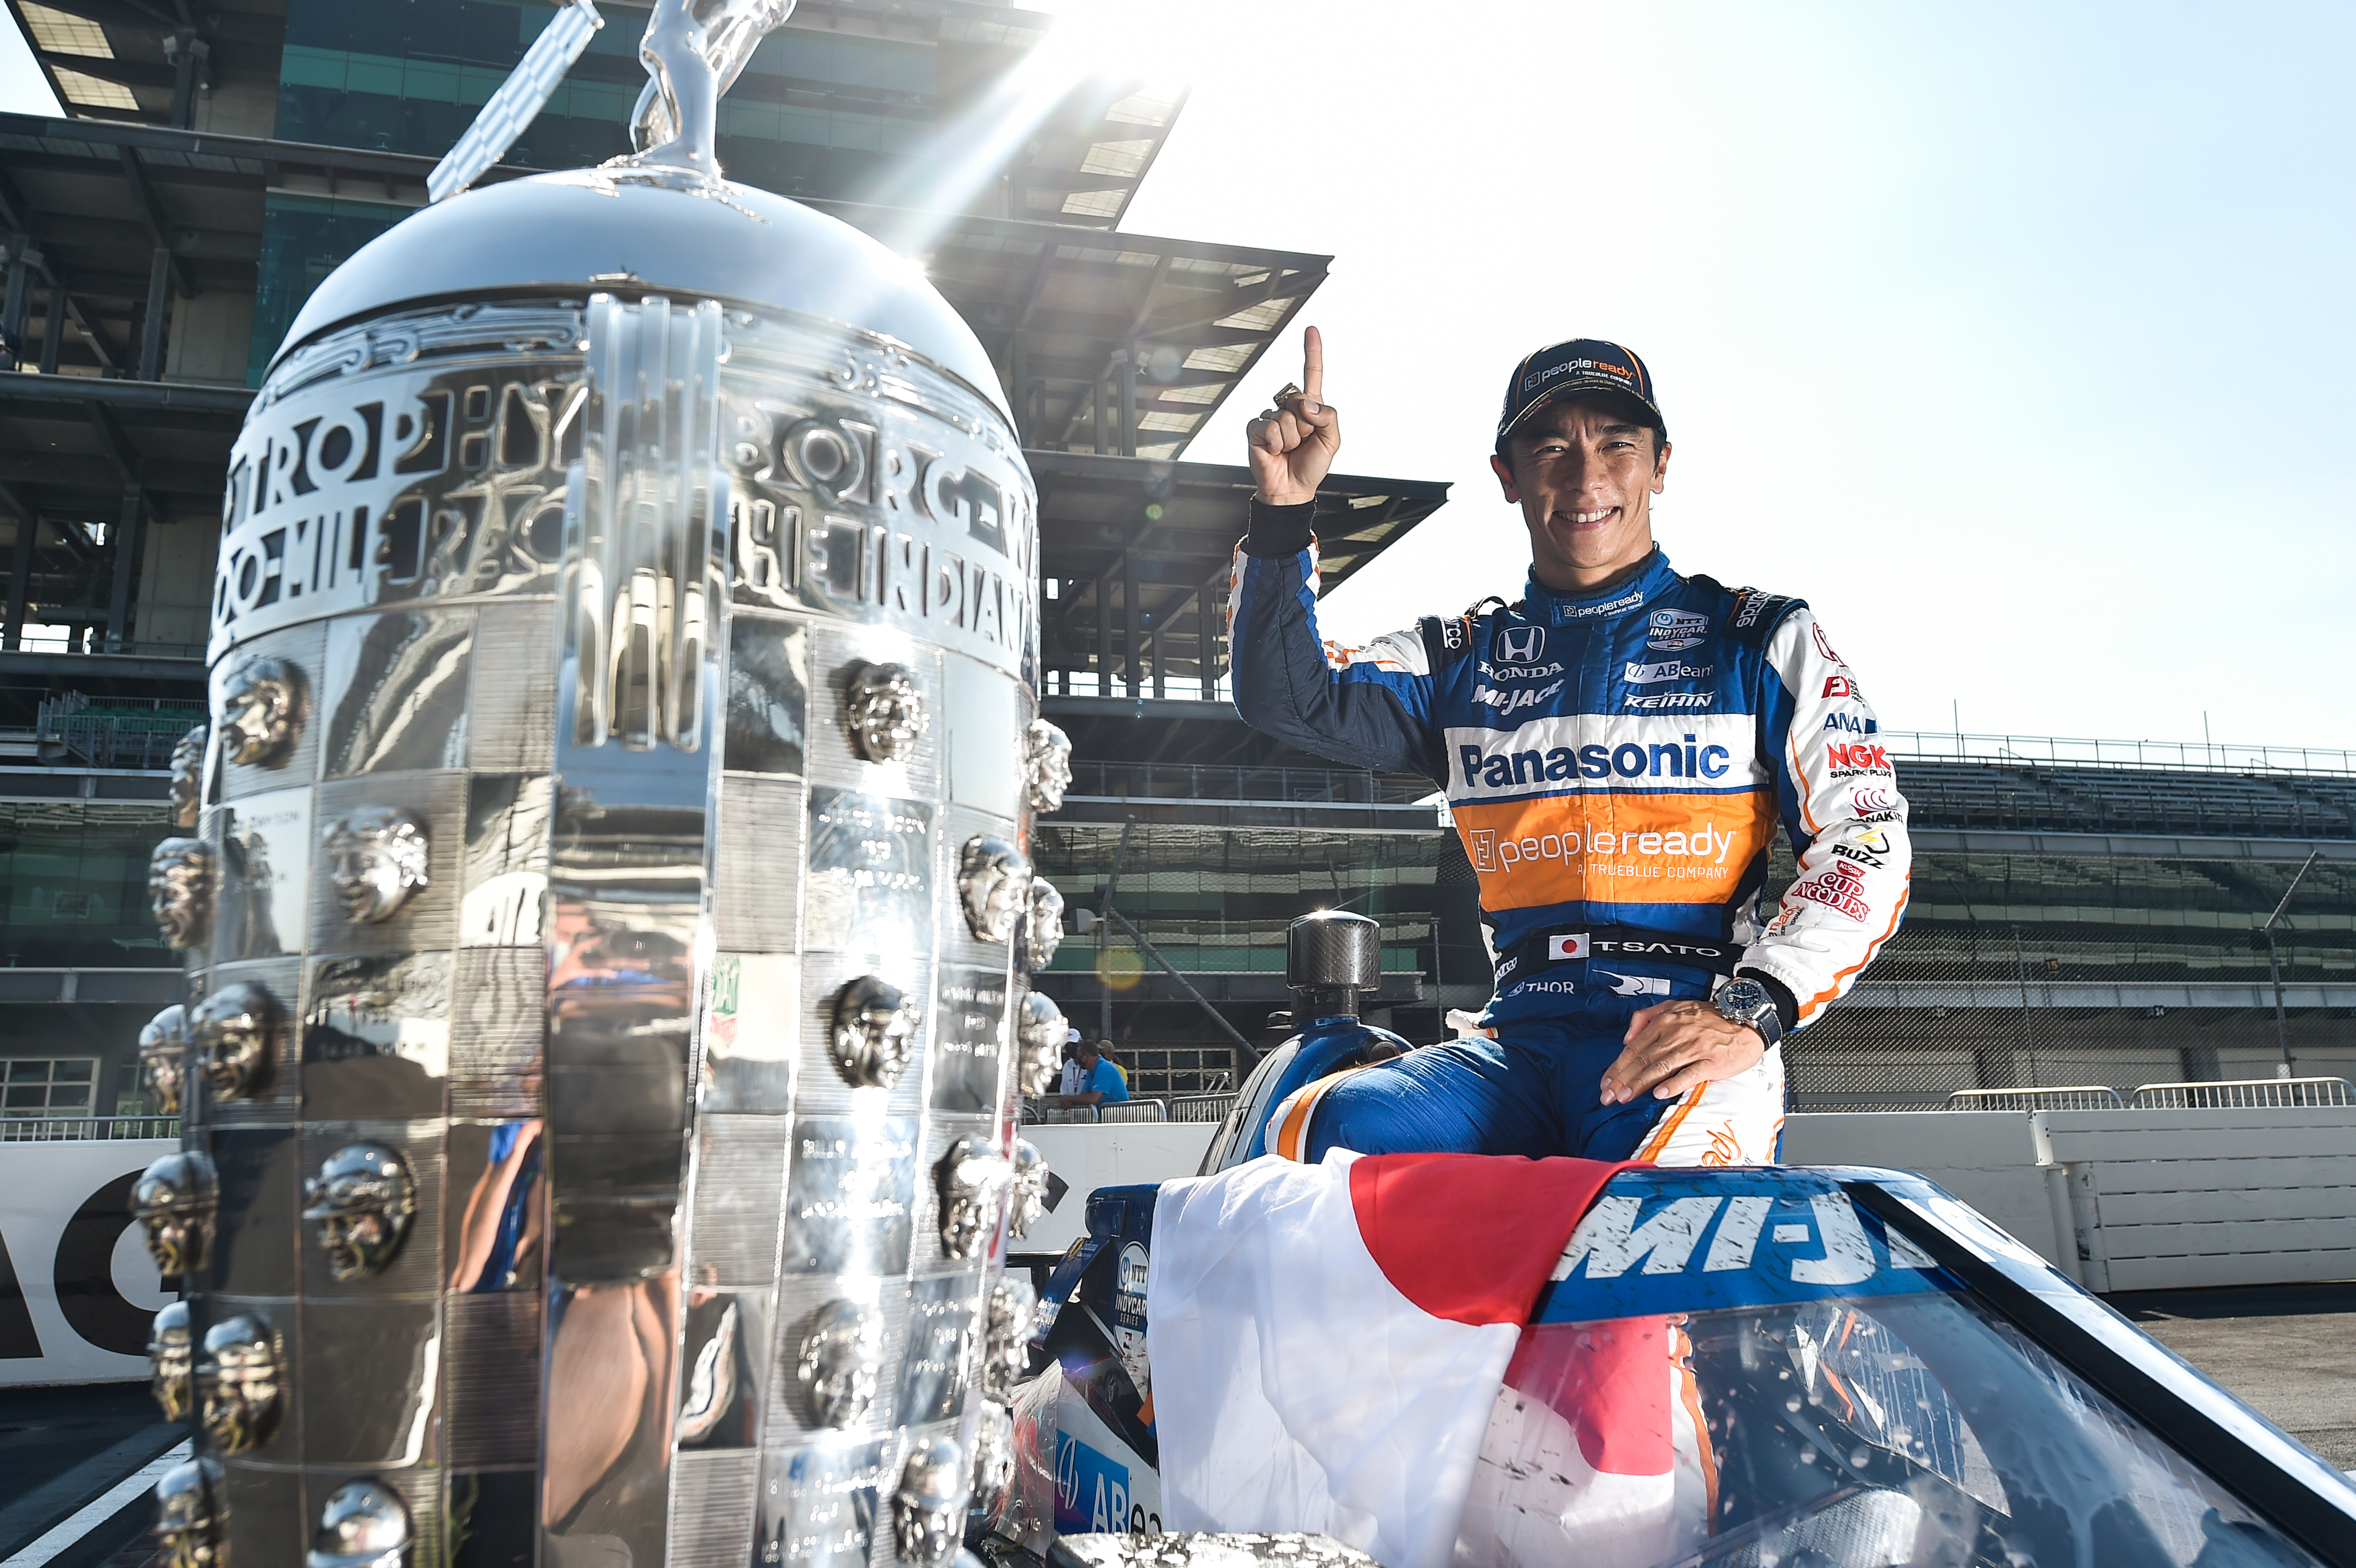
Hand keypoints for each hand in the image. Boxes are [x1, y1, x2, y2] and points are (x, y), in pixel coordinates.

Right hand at [1246, 325, 1340, 504]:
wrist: (1292, 488)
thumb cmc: (1311, 465)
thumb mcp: (1332, 440)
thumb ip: (1327, 417)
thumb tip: (1305, 404)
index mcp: (1310, 407)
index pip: (1312, 373)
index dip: (1312, 351)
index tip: (1311, 329)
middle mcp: (1289, 408)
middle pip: (1299, 399)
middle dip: (1306, 425)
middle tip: (1302, 442)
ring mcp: (1270, 417)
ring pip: (1284, 418)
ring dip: (1291, 438)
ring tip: (1289, 449)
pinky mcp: (1255, 429)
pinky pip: (1268, 427)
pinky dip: (1275, 442)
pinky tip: (1274, 451)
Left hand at [1599, 1001, 1765, 1104]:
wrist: (1747, 1019)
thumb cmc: (1710, 1017)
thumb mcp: (1675, 1006)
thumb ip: (1647, 1017)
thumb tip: (1626, 1037)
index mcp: (1665, 1022)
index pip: (1634, 1048)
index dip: (1617, 1067)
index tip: (1604, 1083)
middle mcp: (1676, 1034)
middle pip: (1643, 1059)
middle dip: (1622, 1080)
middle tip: (1607, 1097)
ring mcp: (1694, 1048)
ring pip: (1660, 1067)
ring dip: (1639, 1083)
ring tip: (1624, 1097)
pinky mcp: (1711, 1061)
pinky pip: (1689, 1074)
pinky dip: (1673, 1084)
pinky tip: (1659, 1093)